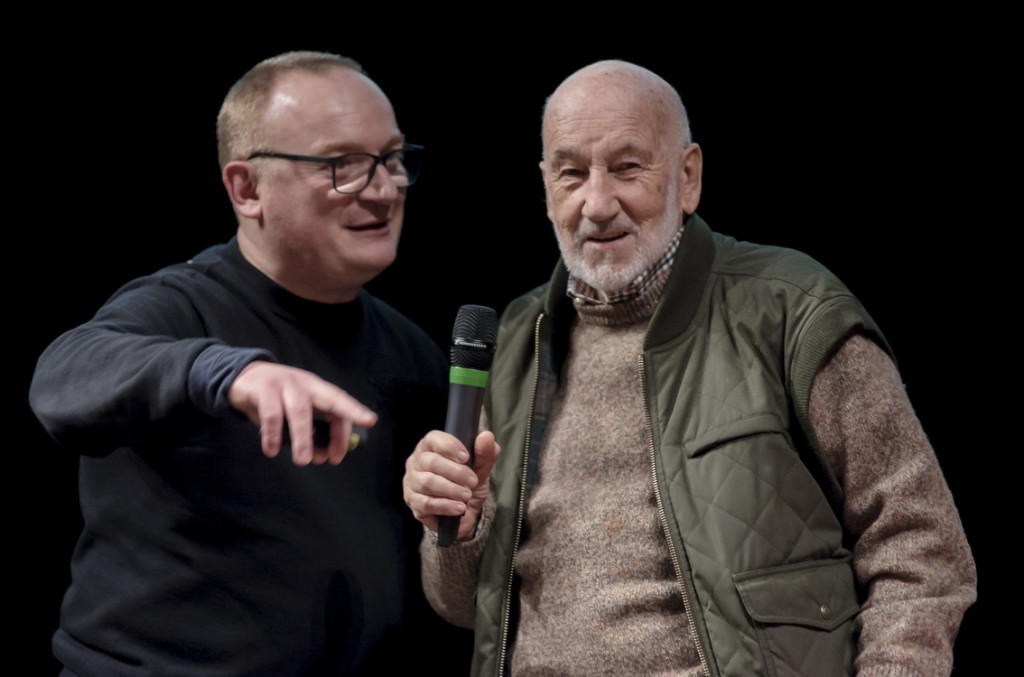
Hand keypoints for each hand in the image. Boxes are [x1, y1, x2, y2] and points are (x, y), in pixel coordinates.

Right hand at [228, 361, 376, 464]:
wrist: (243, 376)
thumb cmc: (276, 397)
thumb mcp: (296, 410)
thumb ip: (310, 430)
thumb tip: (321, 455)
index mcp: (317, 388)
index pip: (340, 399)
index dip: (355, 410)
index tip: (370, 421)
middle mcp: (305, 383)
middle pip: (328, 401)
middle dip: (338, 424)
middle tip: (335, 454)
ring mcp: (284, 384)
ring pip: (300, 411)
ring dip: (303, 438)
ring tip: (303, 460)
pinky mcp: (263, 389)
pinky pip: (272, 414)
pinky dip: (272, 435)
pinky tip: (271, 450)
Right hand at [403, 430, 499, 540]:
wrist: (464, 509)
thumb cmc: (467, 482)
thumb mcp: (481, 468)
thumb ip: (485, 452)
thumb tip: (486, 436)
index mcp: (430, 446)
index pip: (433, 439)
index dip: (450, 446)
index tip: (466, 457)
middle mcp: (417, 461)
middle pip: (431, 462)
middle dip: (456, 472)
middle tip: (472, 481)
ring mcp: (411, 481)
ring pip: (427, 483)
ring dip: (451, 490)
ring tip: (466, 495)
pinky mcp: (412, 501)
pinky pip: (425, 504)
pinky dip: (445, 506)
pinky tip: (458, 508)